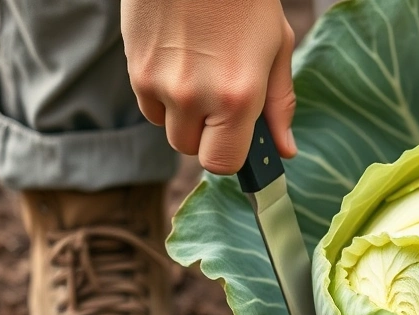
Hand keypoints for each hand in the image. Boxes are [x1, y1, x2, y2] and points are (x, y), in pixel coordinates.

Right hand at [122, 0, 297, 174]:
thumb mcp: (276, 46)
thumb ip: (280, 104)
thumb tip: (285, 150)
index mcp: (237, 96)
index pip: (222, 163)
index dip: (231, 157)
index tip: (238, 142)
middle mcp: (193, 96)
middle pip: (191, 150)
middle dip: (207, 135)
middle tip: (222, 101)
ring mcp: (157, 83)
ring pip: (167, 128)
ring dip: (184, 116)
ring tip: (201, 74)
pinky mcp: (133, 68)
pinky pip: (148, 105)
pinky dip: (162, 96)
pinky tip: (180, 62)